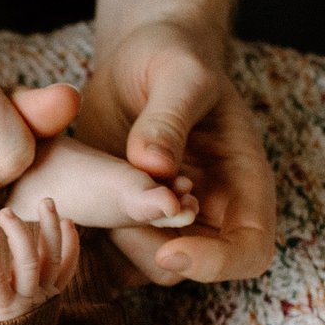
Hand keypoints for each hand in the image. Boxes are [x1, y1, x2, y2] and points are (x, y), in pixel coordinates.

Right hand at [0, 201, 80, 322]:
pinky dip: (72, 245)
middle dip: (18, 233)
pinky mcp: (57, 292)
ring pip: (53, 258)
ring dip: (51, 228)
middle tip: (5, 212)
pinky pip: (68, 267)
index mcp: (2, 307)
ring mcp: (46, 294)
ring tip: (46, 202)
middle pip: (29, 262)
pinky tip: (67, 222)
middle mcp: (28, 299)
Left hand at [77, 19, 276, 283]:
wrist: (140, 57)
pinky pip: (114, 249)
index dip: (216, 263)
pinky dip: (92, 235)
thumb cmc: (174, 57)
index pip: (249, 250)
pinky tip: (75, 196)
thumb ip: (168, 117)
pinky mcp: (129, 215)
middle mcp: (210, 209)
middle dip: (151, 249)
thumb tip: (152, 167)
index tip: (171, 248)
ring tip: (96, 186)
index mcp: (243, 180)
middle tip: (117, 204)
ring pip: (146, 263)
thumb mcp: (178, 75)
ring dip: (117, 241)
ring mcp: (168, 217)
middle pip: (193, 267)